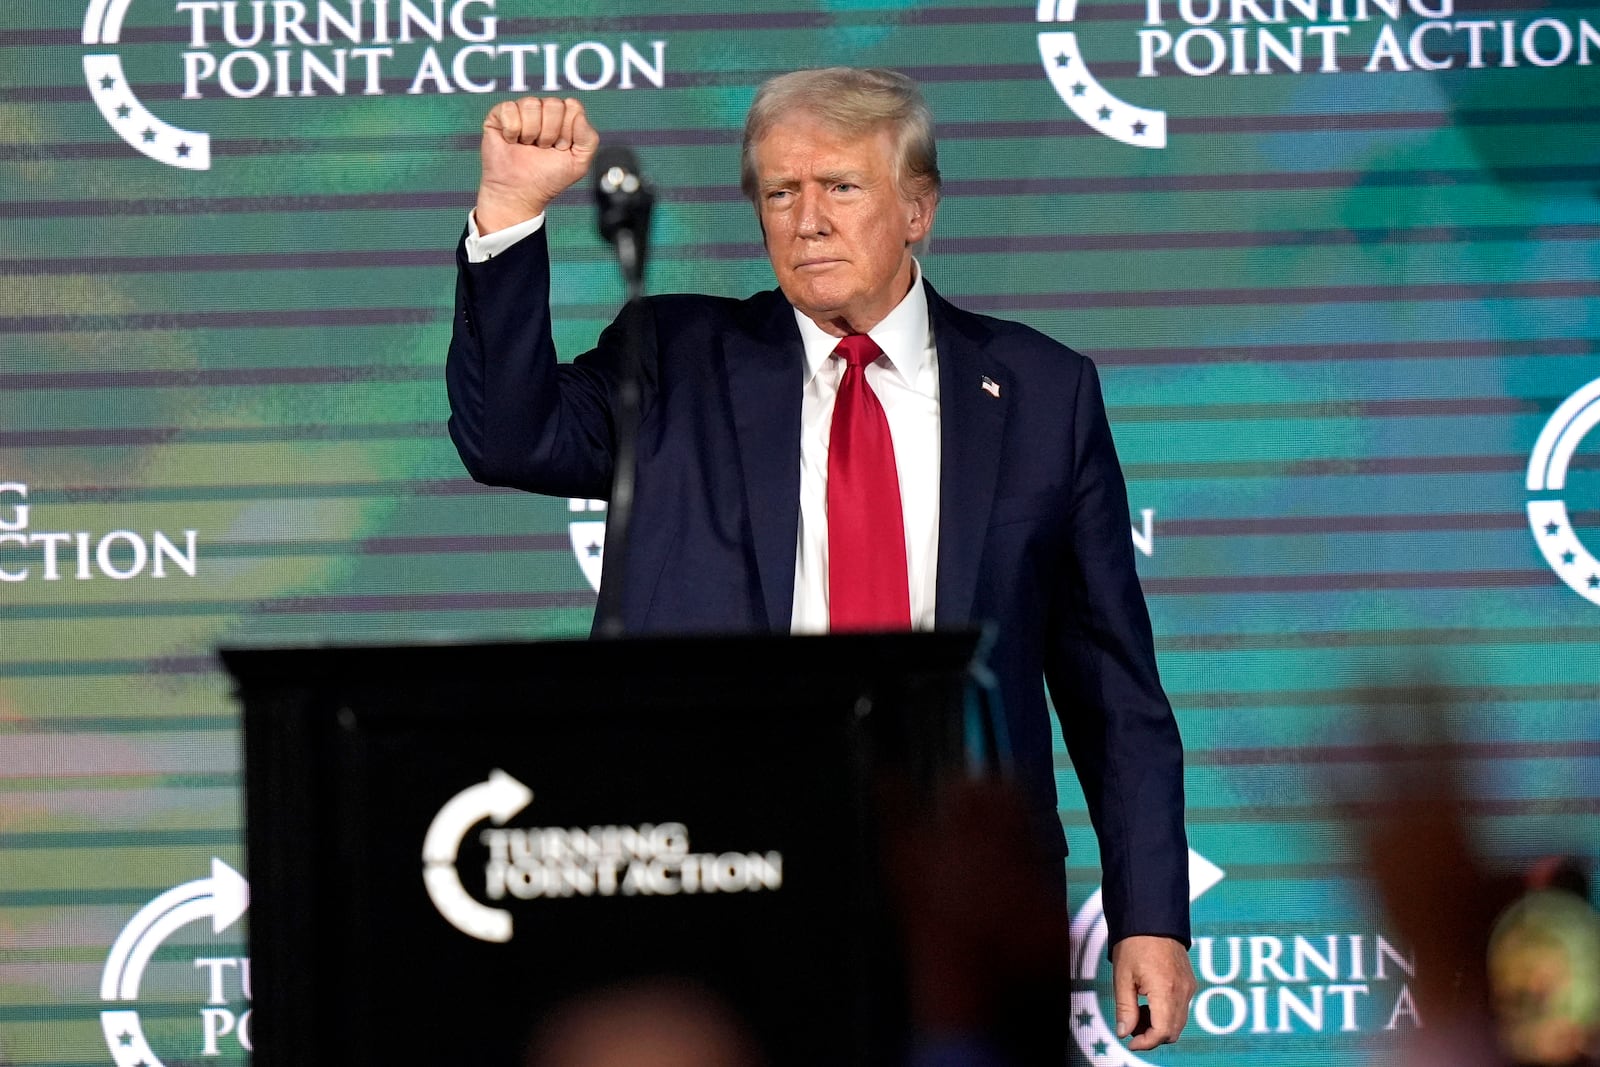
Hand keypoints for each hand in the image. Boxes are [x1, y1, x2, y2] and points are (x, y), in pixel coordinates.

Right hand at [476, 96, 598, 233]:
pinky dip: (512, 131)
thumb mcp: (579, 163)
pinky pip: (509, 109)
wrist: (520, 193)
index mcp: (564, 117)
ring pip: (531, 104)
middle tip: (542, 149)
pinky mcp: (500, 114)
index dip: (568, 131)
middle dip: (550, 133)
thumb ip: (589, 139)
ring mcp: (521, 110)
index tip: (560, 148)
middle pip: (553, 104)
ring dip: (531, 133)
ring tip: (527, 146)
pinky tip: (511, 141)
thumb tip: (578, 114)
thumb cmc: (549, 178)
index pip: (572, 107)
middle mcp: (543, 110)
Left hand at [1110, 935, 1195, 1050]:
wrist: (1153, 919)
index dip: (1146, 1043)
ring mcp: (1189, 987)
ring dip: (1160, 1026)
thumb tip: (1124, 1032)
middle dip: (1152, 1036)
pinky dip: (1167, 1014)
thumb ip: (1125, 1008)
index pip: (1162, 1032)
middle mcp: (1182, 992)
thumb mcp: (1122, 977)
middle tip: (1131, 1026)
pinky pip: (1182, 1009)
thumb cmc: (1134, 944)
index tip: (1131, 1042)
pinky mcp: (1190, 983)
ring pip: (1179, 1022)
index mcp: (1165, 991)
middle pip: (1173, 1032)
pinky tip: (1149, 1002)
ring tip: (1138, 1011)